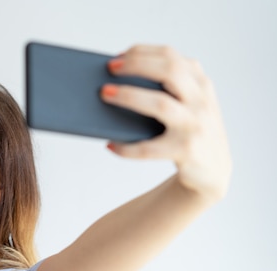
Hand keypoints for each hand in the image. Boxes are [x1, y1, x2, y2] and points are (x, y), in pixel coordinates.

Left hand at [102, 45, 231, 201]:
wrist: (213, 172)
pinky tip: (111, 145)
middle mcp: (201, 100)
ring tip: (105, 94)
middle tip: (109, 69)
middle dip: (137, 64)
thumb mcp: (187, 105)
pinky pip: (149, 148)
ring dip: (129, 96)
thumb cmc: (188, 132)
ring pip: (160, 104)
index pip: (170, 56)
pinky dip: (126, 147)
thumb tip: (115, 82)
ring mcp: (195, 125)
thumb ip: (166, 90)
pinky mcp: (186, 151)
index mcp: (200, 83)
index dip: (142, 52)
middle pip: (170, 70)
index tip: (116, 57)